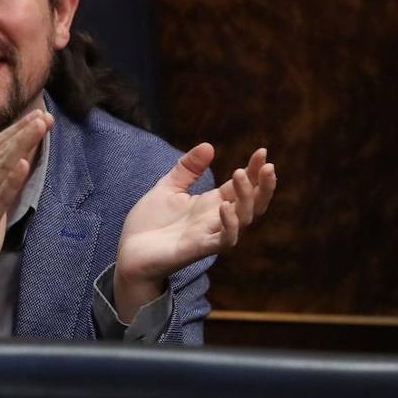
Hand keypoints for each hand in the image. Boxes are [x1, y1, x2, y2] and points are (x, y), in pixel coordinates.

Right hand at [0, 109, 52, 296]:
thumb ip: (6, 174)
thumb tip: (28, 150)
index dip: (18, 128)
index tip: (39, 114)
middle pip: (0, 150)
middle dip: (24, 131)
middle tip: (44, 116)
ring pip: (1, 167)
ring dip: (21, 145)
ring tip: (38, 128)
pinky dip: (12, 178)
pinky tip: (23, 164)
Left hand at [113, 144, 276, 321]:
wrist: (130, 252)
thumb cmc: (150, 223)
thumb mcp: (168, 187)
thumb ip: (188, 169)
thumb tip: (208, 145)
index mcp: (211, 204)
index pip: (241, 187)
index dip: (254, 171)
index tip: (262, 152)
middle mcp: (216, 220)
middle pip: (252, 205)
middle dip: (263, 186)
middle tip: (268, 166)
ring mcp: (209, 235)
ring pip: (243, 220)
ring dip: (247, 198)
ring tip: (239, 175)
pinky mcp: (198, 249)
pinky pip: (224, 240)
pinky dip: (229, 225)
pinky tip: (225, 206)